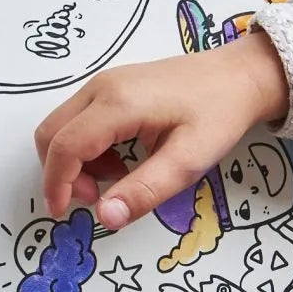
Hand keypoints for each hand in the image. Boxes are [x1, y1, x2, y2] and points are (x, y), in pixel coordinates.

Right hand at [33, 35, 289, 230]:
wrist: (241, 74)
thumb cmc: (219, 114)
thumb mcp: (189, 159)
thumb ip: (144, 190)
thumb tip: (104, 217)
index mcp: (117, 104)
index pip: (65, 147)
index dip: (57, 185)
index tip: (64, 213)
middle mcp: (101, 88)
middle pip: (52, 134)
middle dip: (61, 173)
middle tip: (95, 197)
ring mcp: (104, 83)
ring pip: (62, 126)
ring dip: (75, 161)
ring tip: (117, 177)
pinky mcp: (111, 85)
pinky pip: (79, 118)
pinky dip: (87, 146)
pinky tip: (122, 158)